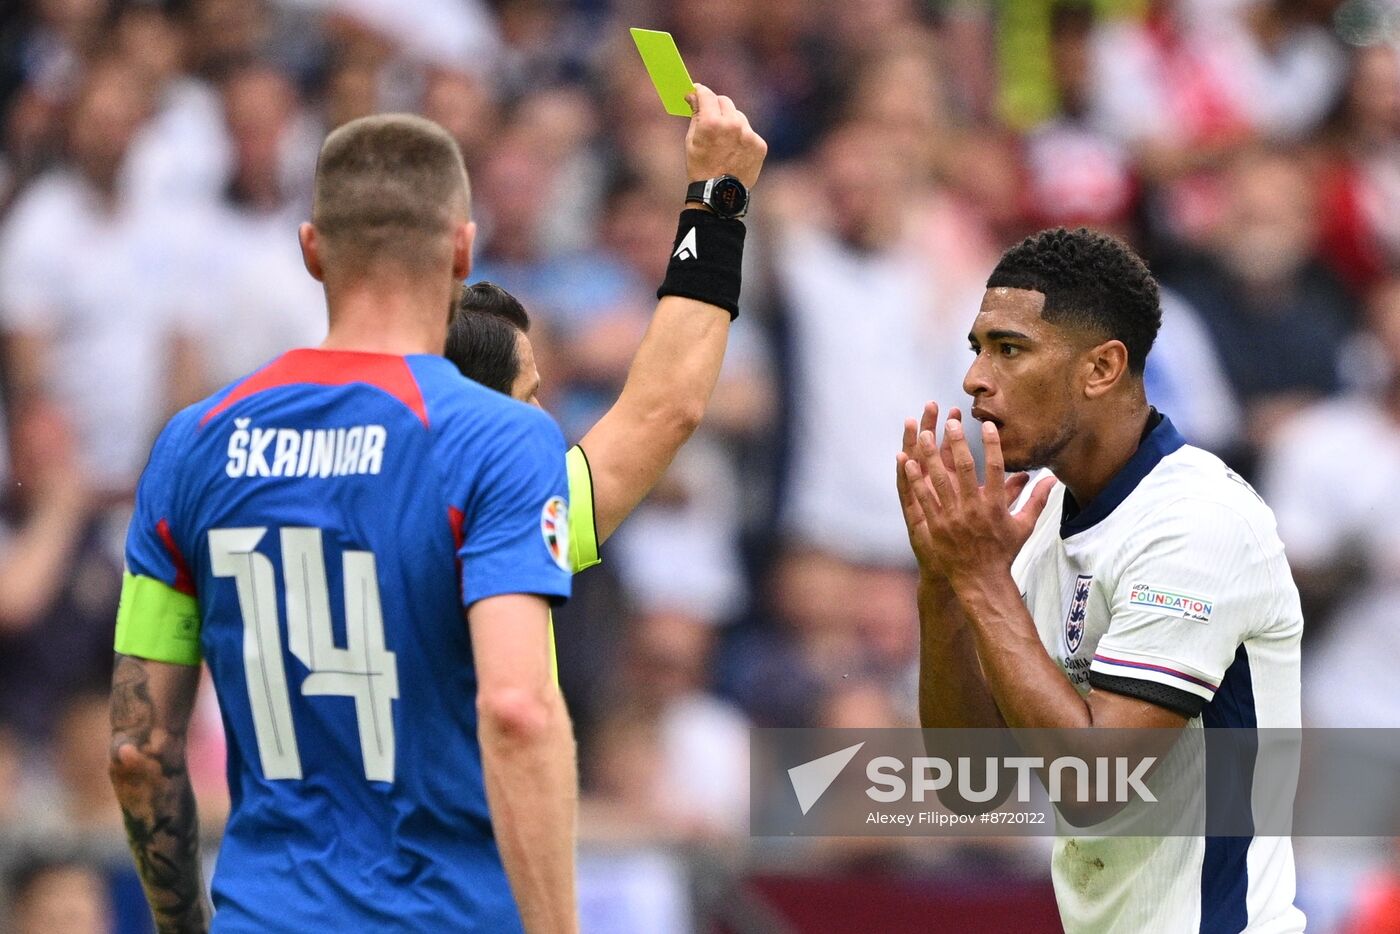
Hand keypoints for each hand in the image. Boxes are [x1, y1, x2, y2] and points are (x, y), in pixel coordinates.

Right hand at [684, 84, 766, 189]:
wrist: (719, 195)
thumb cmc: (700, 168)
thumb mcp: (691, 141)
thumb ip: (695, 115)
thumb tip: (694, 97)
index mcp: (711, 123)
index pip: (706, 94)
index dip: (699, 91)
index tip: (696, 91)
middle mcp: (732, 125)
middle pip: (724, 101)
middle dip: (715, 106)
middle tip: (710, 114)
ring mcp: (748, 135)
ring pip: (738, 116)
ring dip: (730, 121)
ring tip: (723, 140)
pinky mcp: (759, 145)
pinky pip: (748, 132)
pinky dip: (741, 137)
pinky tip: (734, 151)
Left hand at [897, 405, 1054, 585]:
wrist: (981, 581)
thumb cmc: (1004, 552)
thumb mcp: (1024, 526)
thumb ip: (1037, 500)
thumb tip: (1053, 479)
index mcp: (996, 506)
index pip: (995, 469)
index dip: (992, 445)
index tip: (987, 426)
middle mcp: (974, 509)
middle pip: (965, 469)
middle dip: (957, 443)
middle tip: (951, 422)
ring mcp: (953, 517)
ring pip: (940, 480)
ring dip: (930, 456)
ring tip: (923, 434)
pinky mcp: (936, 526)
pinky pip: (924, 498)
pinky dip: (915, 480)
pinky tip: (907, 462)